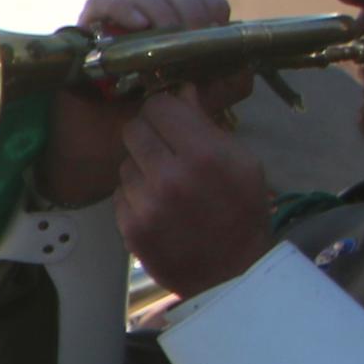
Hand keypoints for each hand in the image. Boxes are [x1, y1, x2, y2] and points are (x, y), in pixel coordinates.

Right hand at [37, 0, 237, 209]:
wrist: (108, 141)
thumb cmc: (155, 118)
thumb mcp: (203, 101)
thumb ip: (229, 83)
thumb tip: (243, 61)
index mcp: (181, 27)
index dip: (210, 4)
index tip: (213, 26)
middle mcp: (152, 18)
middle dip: (189, 9)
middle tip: (191, 34)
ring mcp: (120, 21)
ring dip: (159, 9)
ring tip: (164, 33)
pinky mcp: (89, 29)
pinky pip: (102, 4)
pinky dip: (123, 9)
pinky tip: (138, 25)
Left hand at [114, 90, 275, 298]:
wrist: (233, 273)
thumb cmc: (243, 212)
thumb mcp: (243, 161)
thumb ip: (208, 124)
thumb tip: (180, 90)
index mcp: (203, 154)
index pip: (159, 106)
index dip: (165, 109)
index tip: (171, 118)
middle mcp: (169, 176)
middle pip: (133, 129)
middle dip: (149, 133)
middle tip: (165, 147)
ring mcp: (146, 204)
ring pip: (125, 162)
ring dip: (141, 167)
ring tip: (166, 183)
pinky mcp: (130, 228)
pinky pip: (120, 193)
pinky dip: (135, 195)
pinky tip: (158, 206)